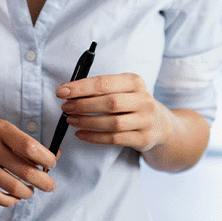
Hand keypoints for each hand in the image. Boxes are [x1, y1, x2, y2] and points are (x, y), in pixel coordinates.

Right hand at [0, 119, 56, 207]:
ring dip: (28, 192)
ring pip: (14, 188)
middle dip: (45, 182)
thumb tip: (54, 156)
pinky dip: (10, 200)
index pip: (30, 147)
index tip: (51, 163)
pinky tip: (14, 197)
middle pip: (26, 171)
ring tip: (30, 190)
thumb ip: (23, 143)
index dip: (47, 159)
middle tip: (50, 185)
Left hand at [57, 72, 171, 151]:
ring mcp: (146, 120)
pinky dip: (94, 137)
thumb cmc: (130, 102)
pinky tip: (80, 134)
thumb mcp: (121, 88)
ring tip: (70, 120)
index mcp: (135, 81)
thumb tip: (67, 91)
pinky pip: (115, 139)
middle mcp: (143, 100)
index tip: (61, 92)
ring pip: (112, 123)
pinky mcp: (143, 138)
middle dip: (83, 105)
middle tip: (65, 107)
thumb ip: (99, 88)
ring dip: (87, 122)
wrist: (159, 124)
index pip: (104, 83)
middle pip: (109, 103)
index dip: (80, 88)